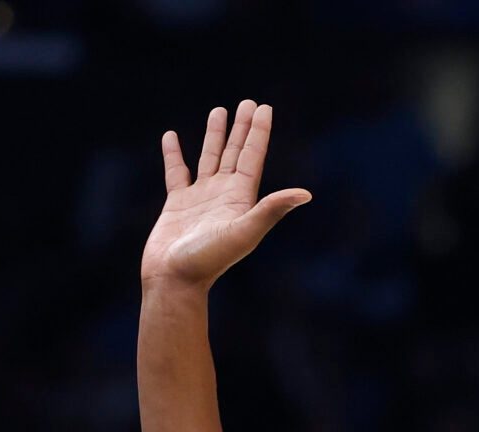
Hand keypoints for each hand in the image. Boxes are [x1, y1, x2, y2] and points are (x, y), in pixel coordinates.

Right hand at [143, 99, 312, 289]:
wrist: (175, 281)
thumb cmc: (209, 260)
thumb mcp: (245, 231)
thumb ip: (272, 209)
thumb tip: (306, 194)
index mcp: (241, 199)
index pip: (252, 157)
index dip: (258, 132)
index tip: (264, 108)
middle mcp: (223, 196)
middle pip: (235, 153)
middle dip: (242, 128)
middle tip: (248, 102)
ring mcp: (200, 199)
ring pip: (209, 158)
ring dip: (216, 136)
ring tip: (219, 111)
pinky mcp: (177, 204)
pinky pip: (176, 172)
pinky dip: (174, 154)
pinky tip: (172, 136)